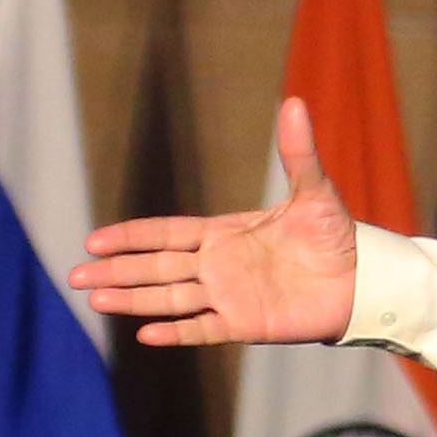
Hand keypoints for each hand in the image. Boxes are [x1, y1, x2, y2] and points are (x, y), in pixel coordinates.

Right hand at [69, 98, 364, 347]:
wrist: (361, 279)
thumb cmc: (337, 235)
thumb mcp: (315, 191)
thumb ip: (297, 153)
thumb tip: (295, 102)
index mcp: (224, 234)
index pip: (166, 234)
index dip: (131, 236)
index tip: (94, 240)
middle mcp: (218, 266)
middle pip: (156, 268)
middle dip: (116, 270)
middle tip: (75, 276)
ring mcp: (228, 296)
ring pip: (169, 299)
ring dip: (134, 299)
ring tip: (96, 300)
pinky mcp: (245, 324)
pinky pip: (203, 329)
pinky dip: (176, 332)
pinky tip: (145, 334)